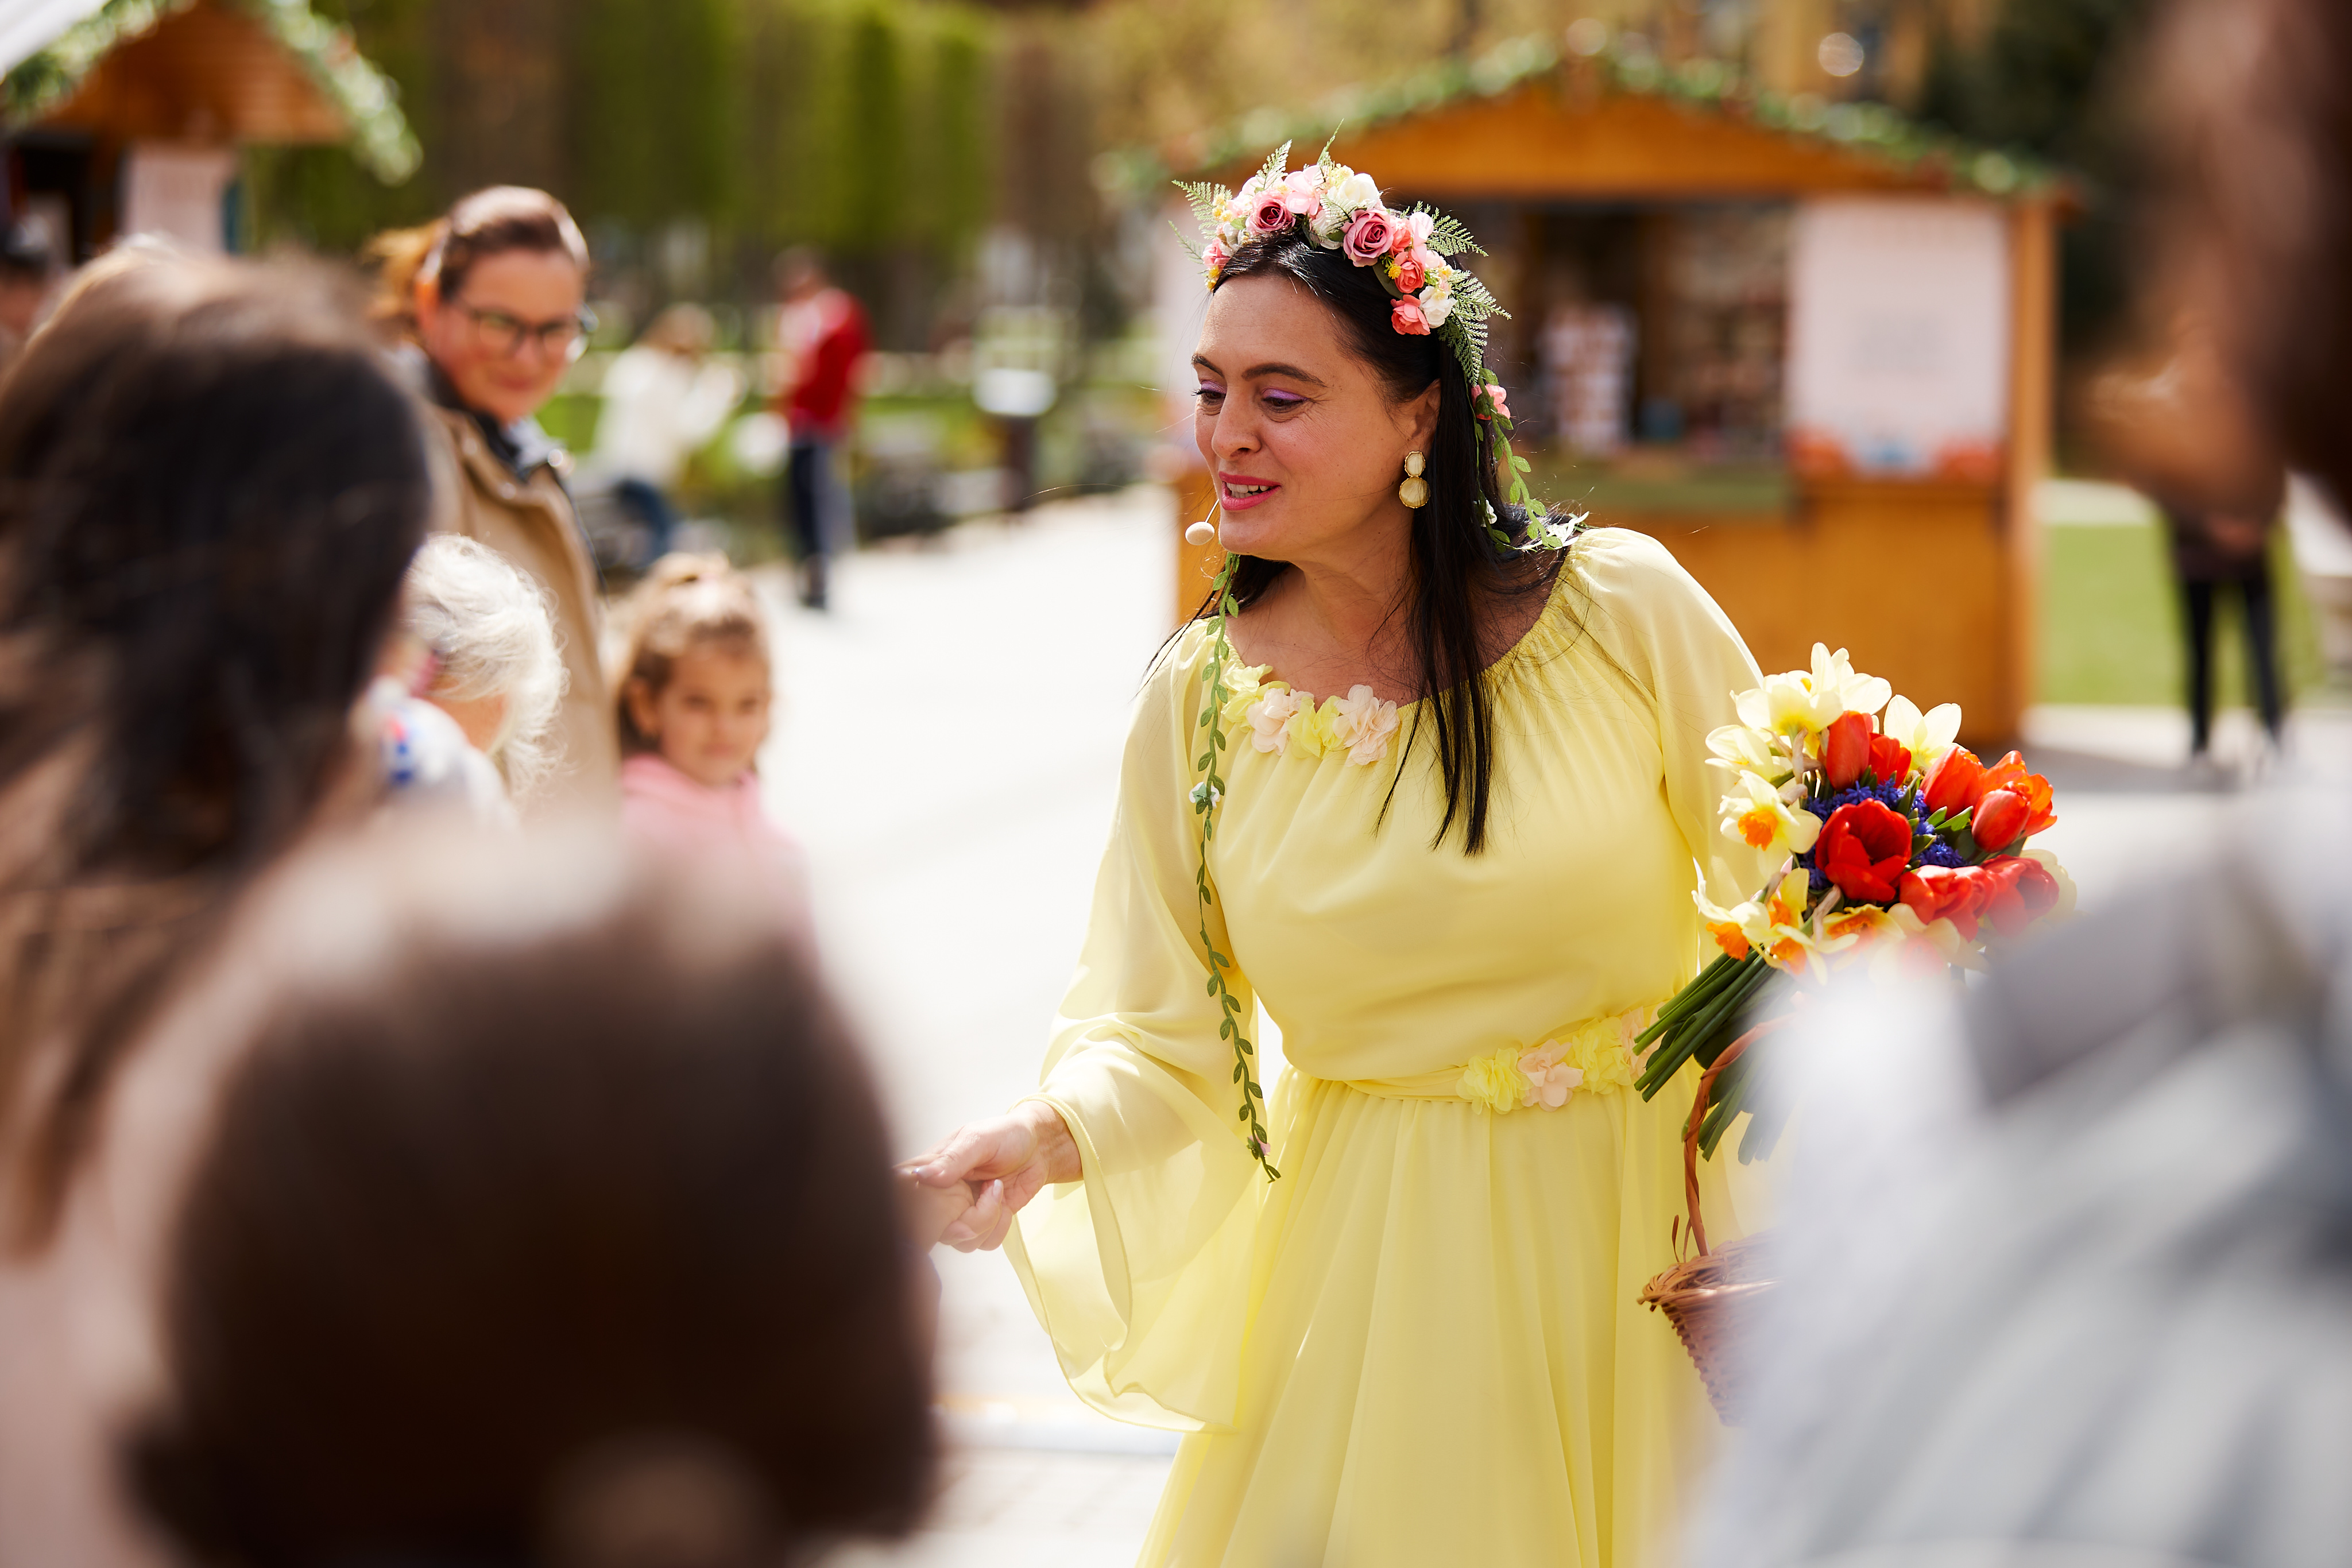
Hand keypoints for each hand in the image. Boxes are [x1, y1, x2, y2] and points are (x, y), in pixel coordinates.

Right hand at [906, 1100, 1080, 1251]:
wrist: (1040, 1148)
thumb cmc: (1007, 1135)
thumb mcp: (979, 1139)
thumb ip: (953, 1159)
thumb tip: (922, 1176)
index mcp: (934, 1172)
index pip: (914, 1202)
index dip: (931, 1211)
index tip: (960, 1197)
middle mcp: (944, 1198)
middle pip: (940, 1231)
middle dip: (970, 1218)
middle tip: (989, 1189)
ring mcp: (963, 1213)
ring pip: (963, 1242)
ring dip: (988, 1220)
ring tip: (998, 1189)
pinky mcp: (984, 1223)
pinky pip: (984, 1243)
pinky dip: (999, 1228)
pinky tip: (1006, 1205)